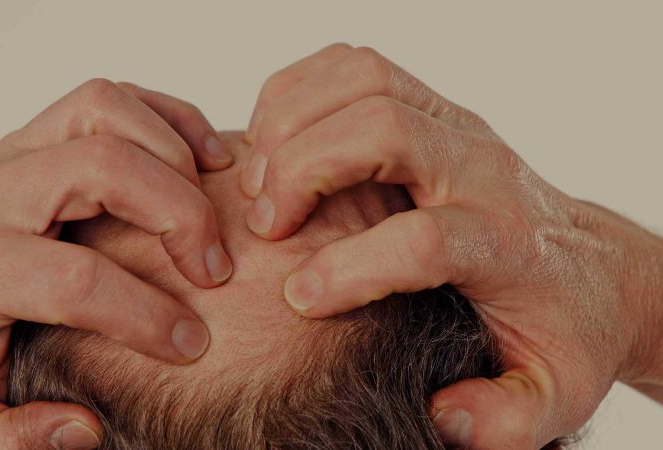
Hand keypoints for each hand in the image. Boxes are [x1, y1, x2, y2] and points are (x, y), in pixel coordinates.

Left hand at [0, 79, 233, 448]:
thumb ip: (16, 438)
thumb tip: (86, 429)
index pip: (74, 278)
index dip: (146, 314)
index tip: (190, 344)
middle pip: (99, 167)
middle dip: (178, 212)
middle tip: (214, 268)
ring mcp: (9, 158)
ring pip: (102, 109)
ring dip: (171, 149)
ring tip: (213, 201)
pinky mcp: (32, 142)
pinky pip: (103, 102)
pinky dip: (162, 115)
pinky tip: (198, 157)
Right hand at [240, 44, 662, 448]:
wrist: (586, 266)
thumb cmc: (557, 329)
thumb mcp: (552, 393)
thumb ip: (506, 418)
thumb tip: (442, 411)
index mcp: (504, 243)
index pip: (423, 238)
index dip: (351, 268)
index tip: (300, 299)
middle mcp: (480, 168)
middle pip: (384, 129)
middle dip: (303, 170)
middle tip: (265, 226)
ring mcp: (454, 126)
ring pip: (363, 80)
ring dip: (292, 120)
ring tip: (258, 179)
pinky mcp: (429, 106)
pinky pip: (355, 66)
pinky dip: (299, 89)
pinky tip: (275, 141)